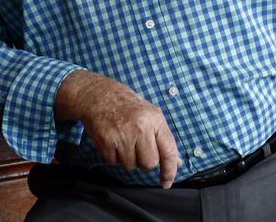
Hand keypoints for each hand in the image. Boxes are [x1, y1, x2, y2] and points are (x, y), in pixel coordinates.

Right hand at [55, 70, 180, 187]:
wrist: (99, 94)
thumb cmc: (127, 106)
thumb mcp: (151, 115)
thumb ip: (164, 139)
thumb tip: (176, 162)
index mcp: (155, 119)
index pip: (169, 152)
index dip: (169, 171)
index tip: (166, 182)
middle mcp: (140, 127)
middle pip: (149, 163)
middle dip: (144, 161)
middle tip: (137, 147)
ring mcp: (122, 134)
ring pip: (131, 165)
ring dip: (127, 158)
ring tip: (124, 140)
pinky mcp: (106, 140)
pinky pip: (113, 162)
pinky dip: (113, 156)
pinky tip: (113, 141)